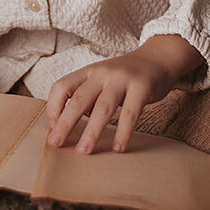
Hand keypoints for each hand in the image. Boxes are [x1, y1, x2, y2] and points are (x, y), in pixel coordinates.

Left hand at [44, 36, 204, 154]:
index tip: (52, 127)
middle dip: (65, 123)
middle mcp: (102, 73)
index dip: (53, 106)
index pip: (62, 86)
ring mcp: (122, 80)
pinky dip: (123, 132)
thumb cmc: (124, 76)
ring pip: (102, 108)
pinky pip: (130, 113)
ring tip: (84, 151)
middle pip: (79, 99)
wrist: (156, 59)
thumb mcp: (100, 80)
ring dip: (91, 131)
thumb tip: (66, 125)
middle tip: (56, 143)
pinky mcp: (141, 88)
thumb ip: (86, 97)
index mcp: (88, 71)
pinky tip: (118, 148)